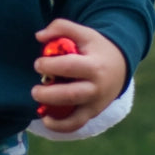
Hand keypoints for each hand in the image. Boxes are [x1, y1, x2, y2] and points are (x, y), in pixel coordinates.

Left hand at [30, 19, 126, 133]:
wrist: (120, 65)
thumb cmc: (95, 47)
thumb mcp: (83, 32)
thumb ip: (61, 27)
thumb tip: (39, 36)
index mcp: (94, 65)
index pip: (69, 67)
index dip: (50, 65)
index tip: (38, 64)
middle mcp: (97, 88)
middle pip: (71, 95)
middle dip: (49, 94)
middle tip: (34, 90)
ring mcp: (96, 103)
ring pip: (75, 116)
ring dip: (54, 115)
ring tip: (39, 106)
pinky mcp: (93, 113)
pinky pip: (77, 124)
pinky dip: (61, 127)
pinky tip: (46, 121)